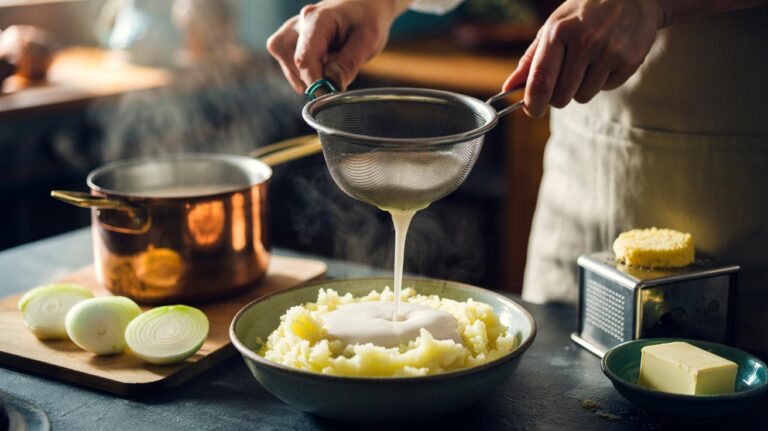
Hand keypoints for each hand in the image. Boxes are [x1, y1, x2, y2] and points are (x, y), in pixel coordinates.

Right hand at [267, 0, 409, 92]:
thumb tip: (332, 84)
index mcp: (318, 19)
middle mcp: (299, 22)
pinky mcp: (292, 40)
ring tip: (329, 71)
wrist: (364, 6)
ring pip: (285, 61)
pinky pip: (288, 61)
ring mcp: (293, 30)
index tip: (328, 95)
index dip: (314, 82)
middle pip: (290, 60)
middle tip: (333, 83)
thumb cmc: (367, 19)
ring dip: (303, 76)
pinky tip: (322, 68)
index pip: (305, 57)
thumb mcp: (368, 40)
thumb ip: (349, 62)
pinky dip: (303, 72)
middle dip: (309, 78)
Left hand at [503, 0, 663, 116]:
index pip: (541, 80)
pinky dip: (603, 81)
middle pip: (561, 96)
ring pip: (583, 96)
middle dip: (558, 95)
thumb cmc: (584, 13)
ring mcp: (609, 51)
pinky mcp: (630, 61)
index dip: (533, 103)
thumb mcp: (554, 27)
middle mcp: (585, 41)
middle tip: (564, 78)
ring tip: (589, 62)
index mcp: (559, 31)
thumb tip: (508, 88)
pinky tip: (607, 59)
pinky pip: (606, 89)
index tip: (532, 110)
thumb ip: (531, 59)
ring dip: (582, 87)